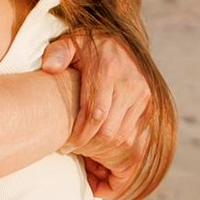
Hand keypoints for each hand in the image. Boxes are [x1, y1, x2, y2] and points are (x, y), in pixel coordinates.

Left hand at [52, 31, 157, 199]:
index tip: (66, 146)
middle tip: (74, 153)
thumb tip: (50, 68)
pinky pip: (138, 139)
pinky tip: (106, 158)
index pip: (96, 113)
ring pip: (126, 139)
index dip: (80, 135)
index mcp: (109, 71)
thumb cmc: (89, 46)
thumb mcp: (70, 42)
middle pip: (111, 131)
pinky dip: (122, 152)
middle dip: (90, 149)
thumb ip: (57, 53)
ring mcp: (144, 98)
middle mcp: (131, 85)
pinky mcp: (150, 107)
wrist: (121, 40)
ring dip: (106, 155)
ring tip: (88, 159)